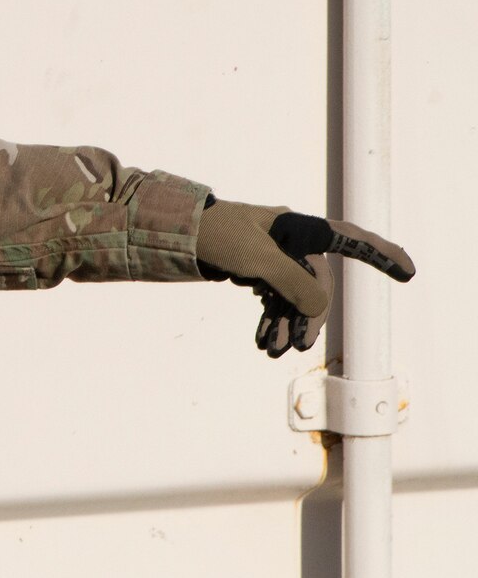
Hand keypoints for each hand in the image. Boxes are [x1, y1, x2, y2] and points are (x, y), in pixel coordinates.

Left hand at [196, 201, 415, 356]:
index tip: (408, 270)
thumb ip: (294, 283)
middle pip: (316, 283)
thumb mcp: (257, 260)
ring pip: (293, 296)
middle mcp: (289, 241)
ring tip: (272, 349)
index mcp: (297, 228)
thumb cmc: (213, 235)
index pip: (348, 239)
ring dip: (287, 324)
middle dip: (308, 316)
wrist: (170, 234)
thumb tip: (320, 307)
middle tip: (296, 345)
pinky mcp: (253, 270)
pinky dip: (272, 320)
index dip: (380, 253)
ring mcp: (272, 257)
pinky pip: (273, 299)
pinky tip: (264, 341)